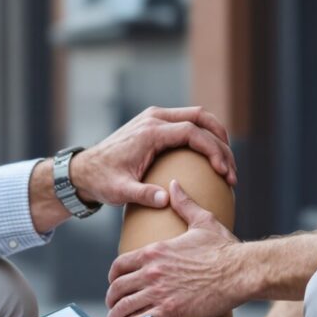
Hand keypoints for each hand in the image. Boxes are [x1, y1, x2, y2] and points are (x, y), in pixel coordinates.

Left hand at [71, 106, 237, 209]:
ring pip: (197, 118)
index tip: (223, 171)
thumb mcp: (120, 191)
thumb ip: (142, 194)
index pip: (192, 131)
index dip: (212, 149)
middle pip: (201, 118)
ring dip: (216, 138)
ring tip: (226, 166)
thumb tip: (166, 199)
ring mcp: (156, 118)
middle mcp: (155, 119)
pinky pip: (188, 125)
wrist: (85, 170)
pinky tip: (211, 161)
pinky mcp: (156, 125)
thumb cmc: (102, 181)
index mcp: (150, 131)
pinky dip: (204, 138)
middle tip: (231, 170)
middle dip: (222, 141)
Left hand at [105, 182, 244, 316]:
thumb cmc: (224, 249)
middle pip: (118, 287)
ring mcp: (158, 292)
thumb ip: (184, 204)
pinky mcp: (169, 312)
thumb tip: (173, 185)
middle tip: (113, 304)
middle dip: (113, 297)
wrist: (240, 272)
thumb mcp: (202, 221)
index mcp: (155, 250)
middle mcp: (152, 271)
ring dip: (116, 314)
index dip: (113, 276)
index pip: (120, 264)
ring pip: (124, 306)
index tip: (115, 282)